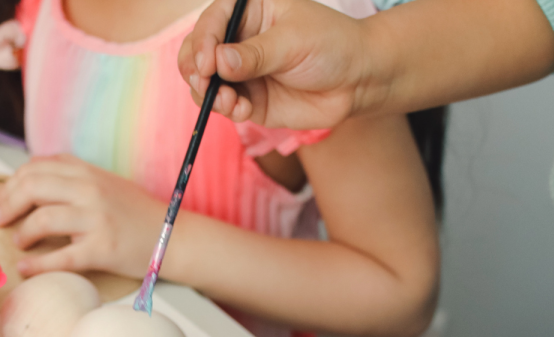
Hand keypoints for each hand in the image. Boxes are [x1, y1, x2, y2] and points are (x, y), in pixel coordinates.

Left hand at [0, 155, 162, 277]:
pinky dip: (36, 264)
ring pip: (42, 219)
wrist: (173, 236)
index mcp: (87, 172)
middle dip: (6, 204)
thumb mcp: (104, 183)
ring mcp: (96, 219)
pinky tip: (25, 267)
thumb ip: (71, 177)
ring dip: (22, 232)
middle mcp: (90, 190)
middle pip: (32, 187)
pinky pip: (61, 257)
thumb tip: (29, 179)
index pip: (35, 168)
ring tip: (18, 241)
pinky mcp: (102, 249)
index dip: (10, 184)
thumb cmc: (136, 214)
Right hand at [178, 0, 372, 128]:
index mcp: (248, 9)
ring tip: (228, 102)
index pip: (212, 21)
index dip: (203, 42)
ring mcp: (240, 71)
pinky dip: (226, 109)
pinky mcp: (247, 98)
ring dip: (208, 94)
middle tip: (206, 84)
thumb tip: (219, 63)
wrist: (357, 81)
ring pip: (204, 82)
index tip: (207, 65)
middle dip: (196, 70)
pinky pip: (223, 105)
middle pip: (198, 52)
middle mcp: (238, 39)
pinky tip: (243, 109)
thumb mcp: (293, 42)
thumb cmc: (331, 45)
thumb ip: (255, 54)